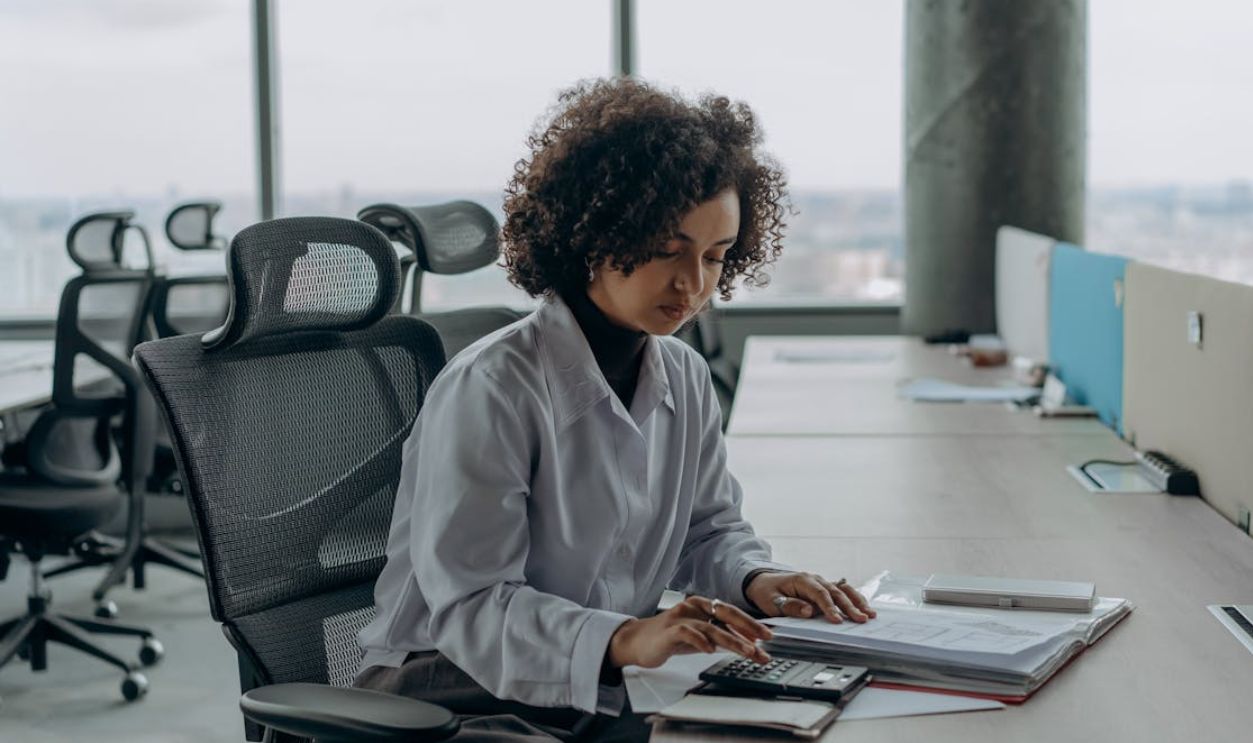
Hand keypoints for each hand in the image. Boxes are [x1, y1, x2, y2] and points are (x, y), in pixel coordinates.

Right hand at [607, 595, 773, 668]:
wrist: (636, 641)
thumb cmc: (668, 638)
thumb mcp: (698, 636)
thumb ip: (718, 636)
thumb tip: (745, 643)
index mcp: (701, 606)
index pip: (731, 612)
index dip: (750, 623)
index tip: (767, 636)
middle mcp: (693, 608)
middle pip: (725, 614)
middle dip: (748, 627)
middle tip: (765, 640)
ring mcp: (680, 618)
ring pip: (711, 627)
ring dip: (732, 639)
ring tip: (748, 650)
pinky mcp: (668, 630)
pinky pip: (687, 633)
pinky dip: (700, 641)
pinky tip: (710, 650)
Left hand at [745, 572, 876, 623]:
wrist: (765, 583)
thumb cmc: (768, 593)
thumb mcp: (772, 601)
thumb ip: (790, 606)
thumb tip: (808, 611)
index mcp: (802, 580)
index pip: (819, 594)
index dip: (829, 607)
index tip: (837, 621)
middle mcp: (816, 579)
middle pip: (836, 593)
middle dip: (850, 607)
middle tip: (861, 620)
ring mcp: (822, 583)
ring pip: (844, 591)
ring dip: (858, 602)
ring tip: (870, 615)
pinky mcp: (826, 590)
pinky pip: (843, 593)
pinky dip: (855, 600)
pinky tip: (866, 610)